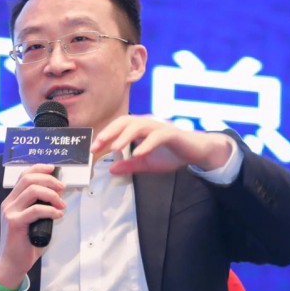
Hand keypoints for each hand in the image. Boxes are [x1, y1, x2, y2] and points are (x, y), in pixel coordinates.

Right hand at [0, 164, 65, 288]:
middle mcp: (9, 203)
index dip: (38, 168)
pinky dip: (50, 210)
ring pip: (32, 191)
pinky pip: (36, 210)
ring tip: (61, 204)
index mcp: (12, 200)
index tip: (53, 168)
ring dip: (51, 194)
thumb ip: (41, 206)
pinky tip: (58, 214)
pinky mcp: (15, 223)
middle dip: (49, 180)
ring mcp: (10, 212)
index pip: (24, 176)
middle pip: (28, 179)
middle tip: (62, 188)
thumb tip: (58, 194)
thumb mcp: (34, 221)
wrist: (12, 263)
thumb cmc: (25, 243)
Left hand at [91, 116, 234, 174]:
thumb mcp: (147, 163)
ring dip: (125, 136)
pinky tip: (138, 153)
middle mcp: (148, 123)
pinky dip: (147, 145)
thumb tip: (111, 170)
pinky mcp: (172, 134)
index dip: (105, 135)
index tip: (93, 148)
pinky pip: (157, 136)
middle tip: (98, 145)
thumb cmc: (172, 154)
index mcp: (140, 128)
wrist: (196, 152)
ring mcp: (160, 127)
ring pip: (139, 125)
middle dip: (110, 132)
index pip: (119, 127)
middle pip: (125, 121)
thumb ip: (130, 165)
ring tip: (115, 148)